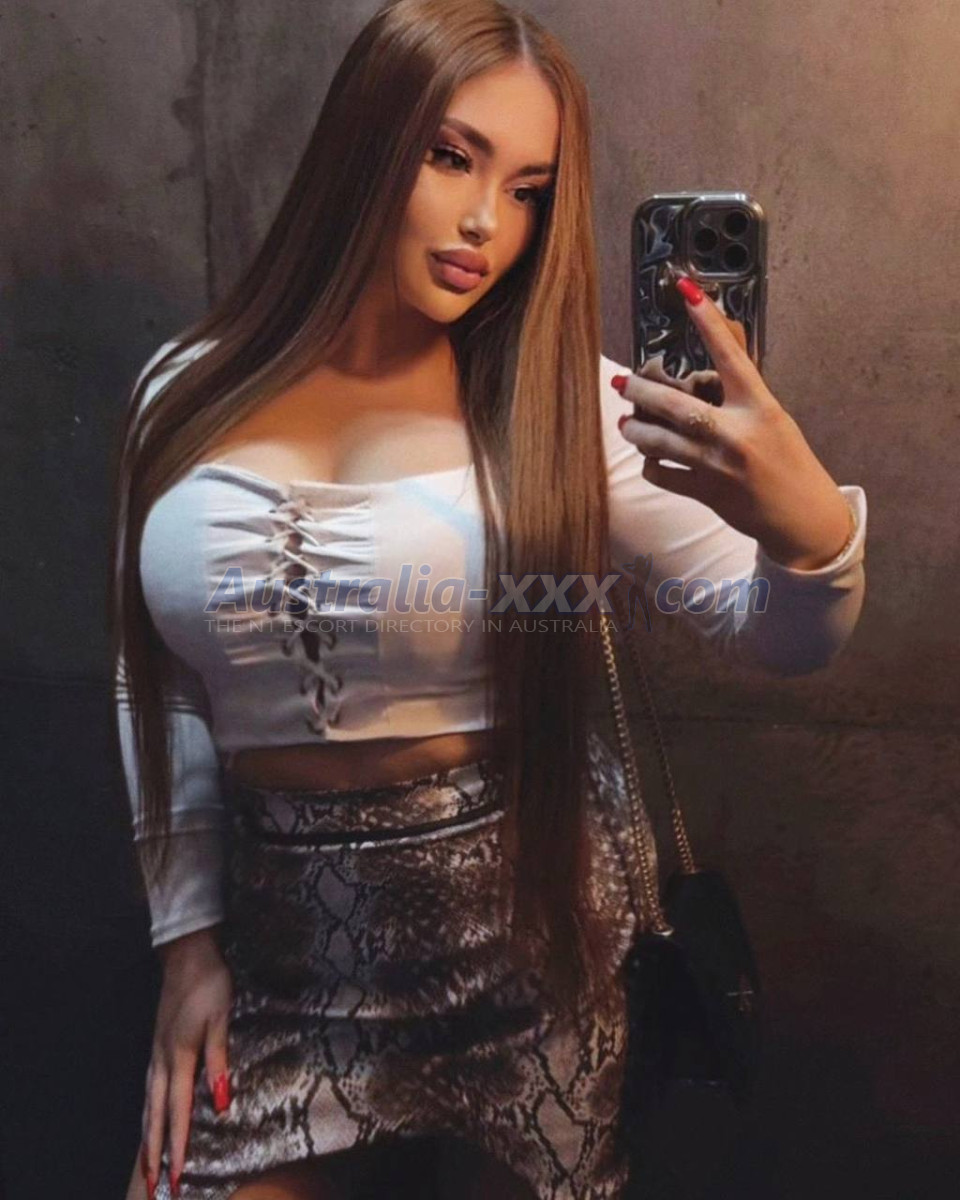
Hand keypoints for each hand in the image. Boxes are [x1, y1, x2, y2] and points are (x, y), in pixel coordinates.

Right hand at [141, 928, 232, 1198]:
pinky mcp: (157, 1046)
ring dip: (148, 1137)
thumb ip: (219, 1060)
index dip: (177, 1146)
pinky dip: (147, 1113)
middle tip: (155, 1188)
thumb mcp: (221, 1018)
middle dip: (155, 1153)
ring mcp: (156, 1053)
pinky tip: (149, 1120)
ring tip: (148, 1165)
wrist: (186, 954)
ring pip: (147, 1105)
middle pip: (155, 1116)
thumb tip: (220, 1103)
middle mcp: (162, 1061)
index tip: (175, 1178)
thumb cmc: (210, 983)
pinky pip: (148, 1089)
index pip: (177, 1112)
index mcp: (179, 1056)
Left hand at [614, 276, 854, 569]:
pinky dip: (651, 464)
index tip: (686, 292)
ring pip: (659, 442)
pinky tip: (651, 456)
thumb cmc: (787, 461)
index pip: (729, 355)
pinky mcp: (704, 492)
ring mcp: (716, 465)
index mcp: (759, 407)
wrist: (800, 517)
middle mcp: (736, 433)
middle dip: (640, 391)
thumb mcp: (773, 416)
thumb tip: (714, 350)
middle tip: (622, 382)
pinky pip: (661, 474)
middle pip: (675, 405)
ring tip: (627, 422)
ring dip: (635, 429)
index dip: (707, 321)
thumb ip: (741, 389)